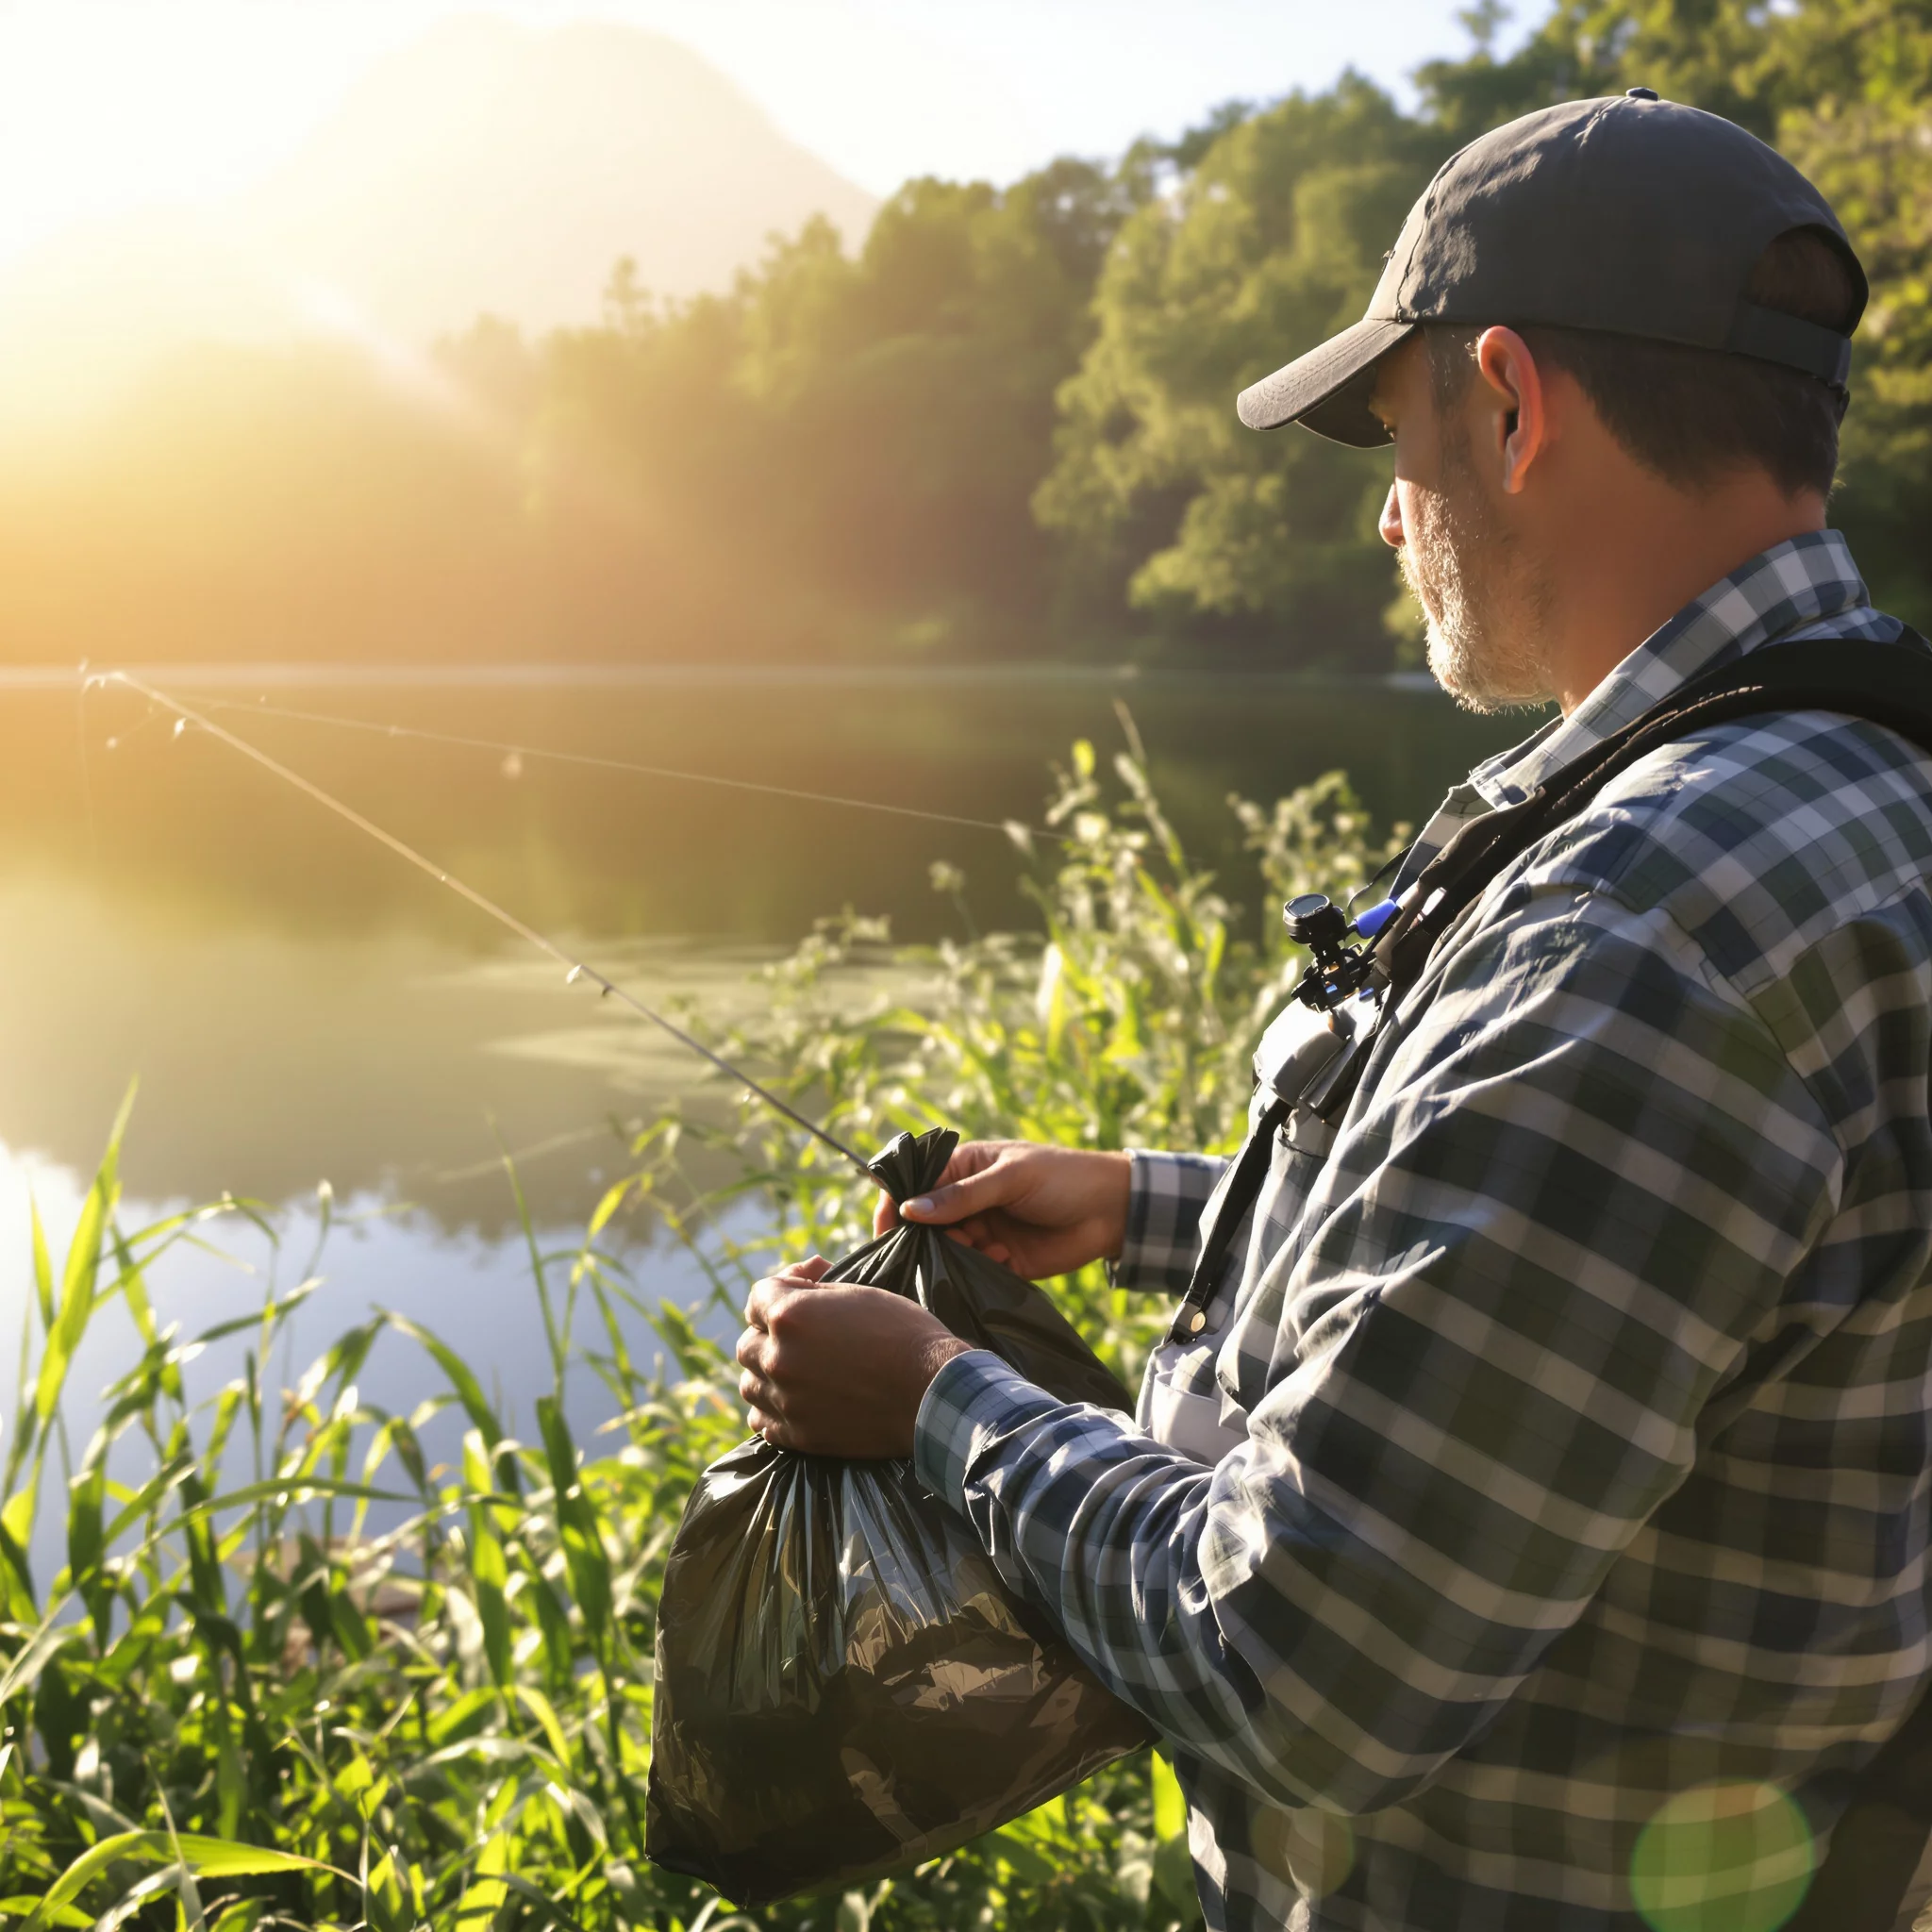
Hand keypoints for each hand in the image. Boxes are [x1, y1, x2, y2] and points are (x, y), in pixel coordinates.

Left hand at [736, 1256, 972, 1456]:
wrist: (932, 1393)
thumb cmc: (903, 1334)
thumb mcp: (859, 1292)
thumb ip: (813, 1289)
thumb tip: (793, 1280)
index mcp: (790, 1316)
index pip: (756, 1297)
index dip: (779, 1291)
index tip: (801, 1295)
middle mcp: (779, 1358)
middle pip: (747, 1343)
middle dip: (768, 1334)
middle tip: (801, 1335)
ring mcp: (785, 1400)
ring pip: (749, 1384)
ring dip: (766, 1373)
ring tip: (795, 1369)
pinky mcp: (798, 1436)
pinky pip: (761, 1422)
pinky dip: (771, 1409)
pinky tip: (793, 1399)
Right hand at [871, 1140, 1130, 1280]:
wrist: (1112, 1210)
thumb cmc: (1062, 1177)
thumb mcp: (1011, 1177)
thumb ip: (962, 1196)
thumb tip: (910, 1210)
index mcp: (964, 1169)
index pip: (915, 1185)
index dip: (897, 1204)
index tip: (886, 1229)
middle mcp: (966, 1202)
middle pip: (925, 1224)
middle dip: (927, 1237)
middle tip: (951, 1240)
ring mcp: (981, 1232)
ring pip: (946, 1251)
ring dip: (956, 1254)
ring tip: (987, 1246)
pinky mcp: (999, 1261)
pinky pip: (972, 1271)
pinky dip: (979, 1269)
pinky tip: (1004, 1256)